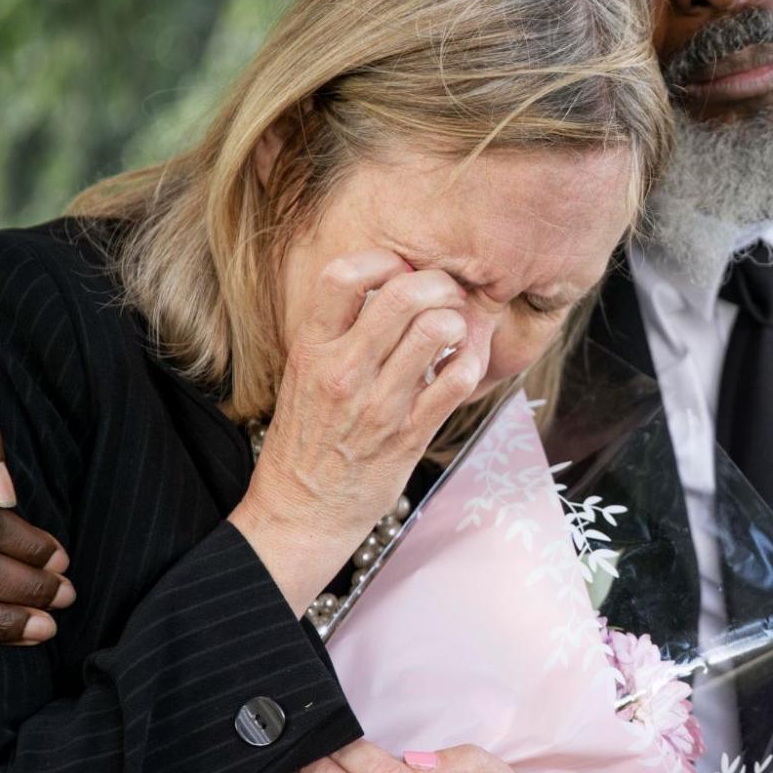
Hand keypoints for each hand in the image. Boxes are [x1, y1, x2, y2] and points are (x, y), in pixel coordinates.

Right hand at [228, 253, 487, 614]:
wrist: (300, 511)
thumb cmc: (306, 439)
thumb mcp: (303, 375)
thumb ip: (337, 333)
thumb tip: (385, 289)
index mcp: (312, 350)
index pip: (342, 277)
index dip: (381, 261)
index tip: (399, 270)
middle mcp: (344, 371)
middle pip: (403, 295)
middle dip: (437, 283)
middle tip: (446, 294)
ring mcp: (379, 404)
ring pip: (435, 332)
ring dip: (457, 321)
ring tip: (455, 330)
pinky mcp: (410, 435)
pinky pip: (457, 382)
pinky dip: (471, 362)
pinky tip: (463, 363)